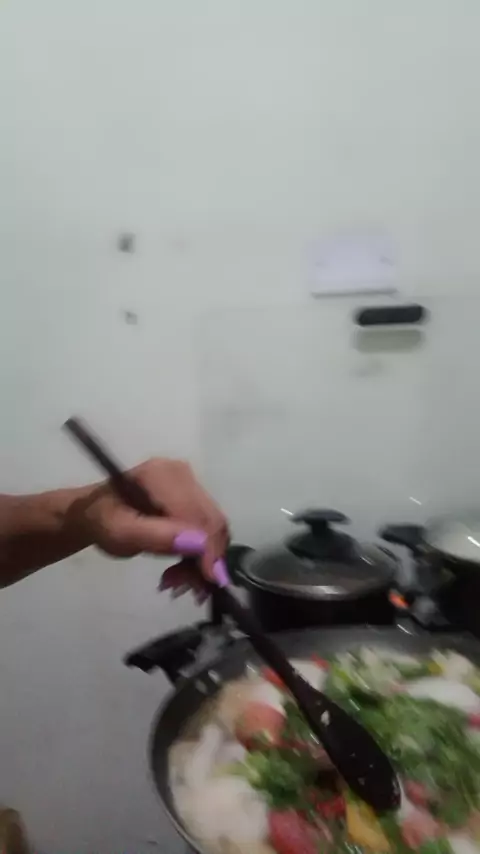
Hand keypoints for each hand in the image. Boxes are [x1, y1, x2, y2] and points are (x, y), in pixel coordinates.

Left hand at [74, 458, 228, 581]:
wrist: (97, 512)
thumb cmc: (101, 521)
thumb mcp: (118, 534)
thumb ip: (156, 537)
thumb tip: (198, 543)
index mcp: (161, 476)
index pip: (198, 515)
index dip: (207, 550)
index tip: (205, 584)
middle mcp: (183, 474)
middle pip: (211, 521)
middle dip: (204, 560)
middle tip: (183, 588)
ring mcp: (191, 484)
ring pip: (214, 528)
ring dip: (202, 561)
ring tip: (176, 581)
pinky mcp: (195, 497)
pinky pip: (210, 529)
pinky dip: (201, 554)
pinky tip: (183, 570)